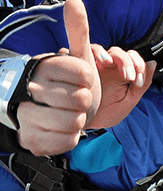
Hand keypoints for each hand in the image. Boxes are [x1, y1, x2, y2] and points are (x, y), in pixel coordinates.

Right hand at [18, 0, 99, 155]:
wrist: (45, 115)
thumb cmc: (66, 85)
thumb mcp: (76, 58)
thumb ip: (78, 30)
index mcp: (45, 66)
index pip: (84, 74)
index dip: (88, 81)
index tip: (80, 81)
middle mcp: (32, 88)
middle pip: (81, 100)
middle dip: (84, 103)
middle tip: (73, 101)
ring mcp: (28, 115)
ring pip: (75, 122)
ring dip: (78, 121)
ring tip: (67, 115)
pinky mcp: (33, 140)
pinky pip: (68, 141)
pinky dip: (70, 138)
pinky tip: (60, 130)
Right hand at [86, 44, 155, 128]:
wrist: (85, 124)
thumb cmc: (107, 113)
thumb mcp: (128, 101)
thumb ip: (142, 84)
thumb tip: (153, 63)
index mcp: (121, 72)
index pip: (132, 58)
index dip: (138, 65)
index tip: (138, 81)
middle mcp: (106, 66)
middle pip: (118, 52)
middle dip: (126, 61)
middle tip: (129, 77)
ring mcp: (90, 65)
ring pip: (99, 49)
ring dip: (107, 54)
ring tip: (110, 64)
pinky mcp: (76, 67)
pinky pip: (78, 54)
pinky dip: (88, 54)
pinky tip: (95, 63)